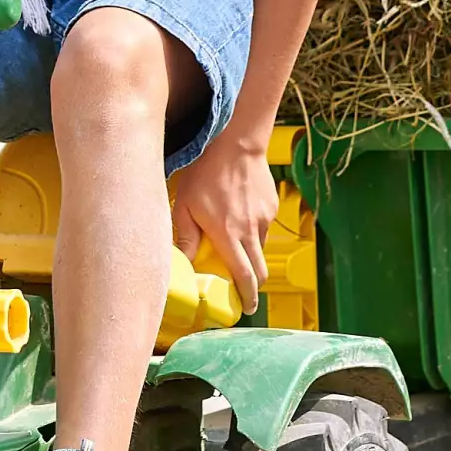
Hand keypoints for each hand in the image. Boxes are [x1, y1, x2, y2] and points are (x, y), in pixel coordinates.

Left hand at [172, 127, 279, 314]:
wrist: (237, 142)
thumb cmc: (206, 172)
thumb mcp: (185, 205)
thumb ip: (184, 237)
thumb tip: (179, 264)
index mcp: (228, 235)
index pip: (243, 276)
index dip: (246, 297)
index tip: (245, 308)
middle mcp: (250, 230)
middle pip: (260, 271)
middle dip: (254, 286)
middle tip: (243, 291)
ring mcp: (264, 218)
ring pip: (260, 247)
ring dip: (250, 252)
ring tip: (233, 239)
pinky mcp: (271, 206)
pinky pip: (263, 226)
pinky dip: (253, 230)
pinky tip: (239, 213)